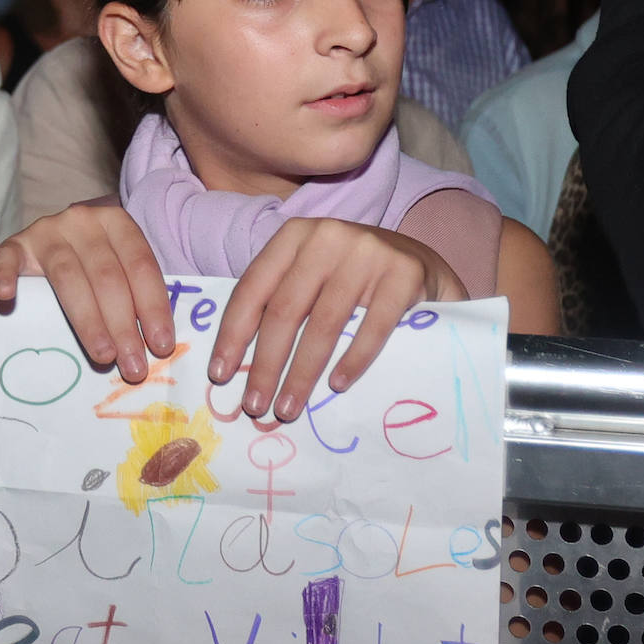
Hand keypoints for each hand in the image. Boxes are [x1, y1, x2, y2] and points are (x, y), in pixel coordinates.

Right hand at [0, 204, 174, 380]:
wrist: (57, 238)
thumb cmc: (97, 264)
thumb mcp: (122, 267)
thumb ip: (137, 295)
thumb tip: (158, 346)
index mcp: (117, 222)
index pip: (140, 266)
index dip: (153, 307)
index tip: (161, 345)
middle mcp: (82, 220)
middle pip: (107, 276)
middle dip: (123, 325)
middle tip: (133, 366)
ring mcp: (46, 231)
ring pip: (68, 277)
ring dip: (88, 321)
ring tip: (103, 356)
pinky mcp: (16, 244)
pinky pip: (7, 258)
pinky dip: (6, 276)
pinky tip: (7, 298)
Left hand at [209, 218, 465, 422]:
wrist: (422, 262)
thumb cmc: (352, 278)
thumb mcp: (310, 275)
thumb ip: (278, 301)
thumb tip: (233, 364)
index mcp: (293, 236)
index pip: (253, 289)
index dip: (233, 334)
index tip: (220, 376)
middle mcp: (327, 236)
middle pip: (284, 310)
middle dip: (265, 364)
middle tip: (255, 407)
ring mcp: (368, 252)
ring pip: (323, 323)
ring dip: (301, 373)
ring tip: (287, 408)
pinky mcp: (405, 273)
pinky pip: (374, 326)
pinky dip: (353, 360)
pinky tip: (337, 386)